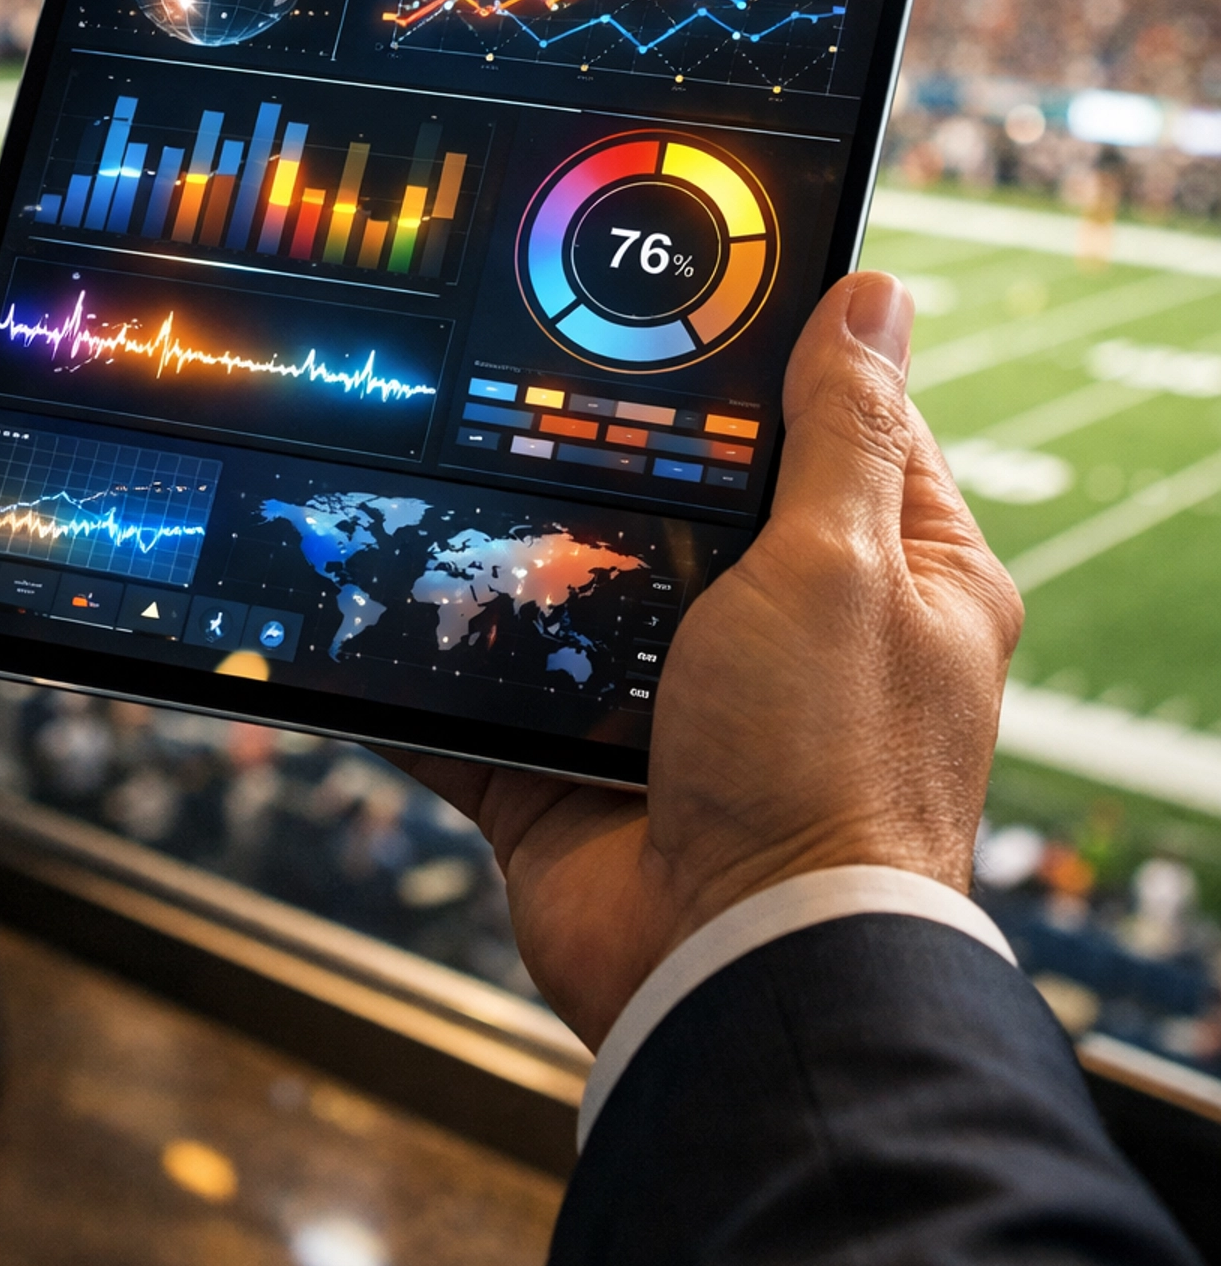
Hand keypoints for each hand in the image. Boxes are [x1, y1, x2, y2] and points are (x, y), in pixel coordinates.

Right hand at [388, 272, 1022, 1051]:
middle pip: (690, 500)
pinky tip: (373, 593)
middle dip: (614, 448)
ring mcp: (678, 704)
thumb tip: (873, 294)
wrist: (735, 972)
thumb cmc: (828, 772)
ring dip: (517, 548)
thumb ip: (840, 429)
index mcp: (893, 582)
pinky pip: (485, 693)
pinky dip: (429, 661)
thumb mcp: (843, 563)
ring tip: (440, 455)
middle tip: (531, 359)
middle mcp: (791, 640)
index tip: (688, 293)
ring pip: (580, 588)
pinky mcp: (577, 766)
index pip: (839, 430)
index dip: (771, 361)